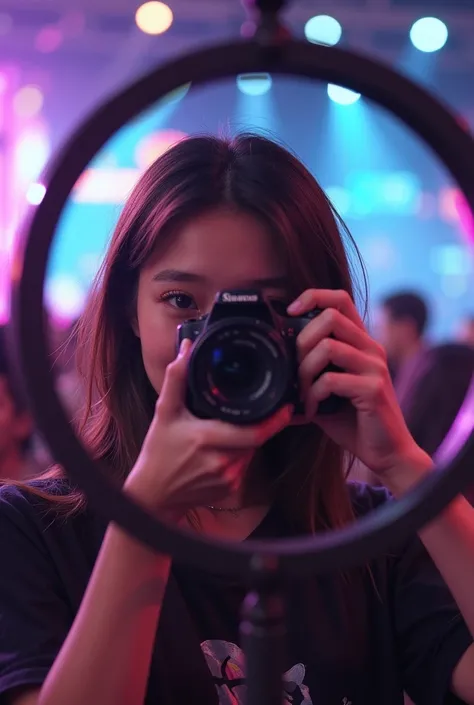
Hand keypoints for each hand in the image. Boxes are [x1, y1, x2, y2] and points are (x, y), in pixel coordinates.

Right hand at [124, 340, 291, 520]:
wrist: (153, 495)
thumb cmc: (158, 452)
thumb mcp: (164, 412)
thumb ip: (176, 379)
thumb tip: (187, 349)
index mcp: (207, 439)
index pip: (253, 432)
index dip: (274, 421)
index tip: (287, 408)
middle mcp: (222, 462)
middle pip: (255, 439)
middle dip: (257, 425)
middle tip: (257, 411)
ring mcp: (227, 479)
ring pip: (251, 452)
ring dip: (247, 439)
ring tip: (228, 430)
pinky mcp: (230, 490)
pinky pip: (244, 465)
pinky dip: (239, 454)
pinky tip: (222, 449)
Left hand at [288, 289, 421, 476]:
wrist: (387, 454)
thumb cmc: (354, 421)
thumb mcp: (325, 393)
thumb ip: (307, 375)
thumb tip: (271, 370)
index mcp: (361, 343)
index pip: (340, 300)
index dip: (313, 296)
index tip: (291, 311)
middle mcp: (371, 348)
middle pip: (330, 316)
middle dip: (302, 340)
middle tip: (294, 369)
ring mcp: (375, 367)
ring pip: (328, 347)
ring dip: (304, 371)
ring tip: (300, 393)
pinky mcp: (374, 389)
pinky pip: (331, 380)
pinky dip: (312, 396)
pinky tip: (311, 411)